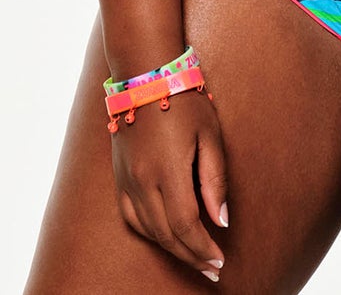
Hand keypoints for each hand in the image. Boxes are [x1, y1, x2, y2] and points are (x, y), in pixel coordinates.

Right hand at [112, 86, 229, 280]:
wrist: (145, 73)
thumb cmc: (183, 98)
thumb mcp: (209, 134)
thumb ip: (215, 179)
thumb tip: (221, 220)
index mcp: (167, 170)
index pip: (187, 225)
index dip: (203, 248)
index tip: (220, 261)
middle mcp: (142, 180)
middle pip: (167, 234)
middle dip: (191, 256)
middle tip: (212, 269)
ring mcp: (127, 179)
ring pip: (148, 229)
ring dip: (172, 248)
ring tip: (193, 257)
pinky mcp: (119, 175)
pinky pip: (131, 217)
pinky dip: (149, 232)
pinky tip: (165, 235)